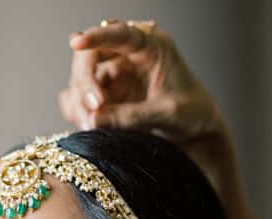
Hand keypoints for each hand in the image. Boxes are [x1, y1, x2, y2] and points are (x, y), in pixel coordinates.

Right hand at [61, 21, 225, 143]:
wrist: (195, 132)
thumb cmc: (192, 114)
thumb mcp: (167, 113)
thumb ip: (132, 116)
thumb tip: (94, 119)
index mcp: (151, 47)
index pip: (119, 34)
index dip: (96, 36)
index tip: (76, 42)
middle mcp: (128, 56)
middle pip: (90, 56)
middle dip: (85, 83)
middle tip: (94, 109)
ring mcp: (115, 76)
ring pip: (81, 80)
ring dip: (80, 103)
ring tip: (92, 126)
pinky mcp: (106, 96)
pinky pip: (80, 99)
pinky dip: (78, 111)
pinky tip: (87, 125)